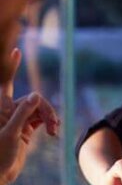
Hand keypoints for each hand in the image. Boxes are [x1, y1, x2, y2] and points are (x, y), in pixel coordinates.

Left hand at [0, 48, 59, 184]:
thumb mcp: (10, 134)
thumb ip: (22, 114)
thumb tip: (35, 96)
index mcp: (1, 108)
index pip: (6, 82)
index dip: (11, 67)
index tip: (15, 50)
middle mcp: (9, 110)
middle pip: (33, 99)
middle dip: (45, 108)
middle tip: (53, 126)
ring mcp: (19, 119)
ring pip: (40, 108)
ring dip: (50, 117)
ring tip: (54, 132)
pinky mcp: (27, 128)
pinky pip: (42, 118)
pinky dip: (50, 122)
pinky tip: (53, 132)